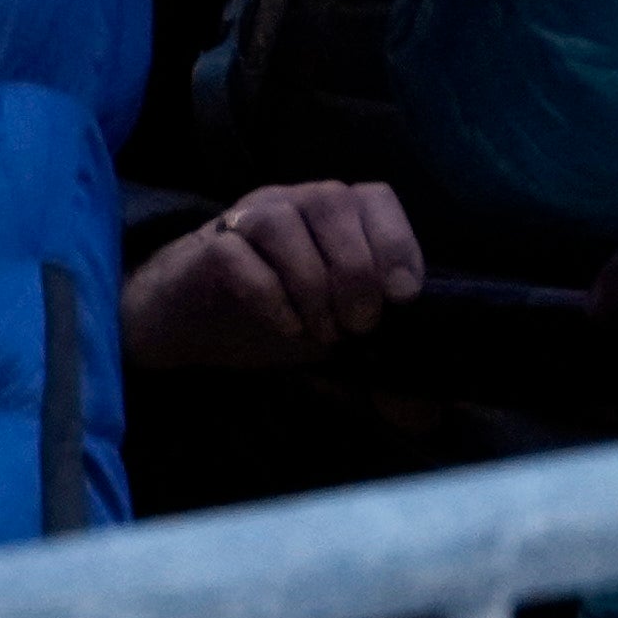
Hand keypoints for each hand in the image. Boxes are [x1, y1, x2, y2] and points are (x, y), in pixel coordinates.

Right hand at [121, 182, 424, 369]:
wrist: (185, 319)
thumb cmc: (272, 316)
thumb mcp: (333, 338)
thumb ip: (379, 368)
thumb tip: (431, 420)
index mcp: (332, 213)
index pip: (375, 198)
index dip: (397, 242)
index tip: (404, 298)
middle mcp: (291, 202)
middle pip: (333, 200)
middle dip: (357, 268)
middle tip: (359, 326)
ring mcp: (245, 219)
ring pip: (283, 221)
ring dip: (313, 283)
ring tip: (322, 333)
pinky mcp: (206, 251)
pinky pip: (236, 255)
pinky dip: (270, 294)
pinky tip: (286, 329)